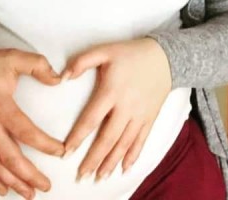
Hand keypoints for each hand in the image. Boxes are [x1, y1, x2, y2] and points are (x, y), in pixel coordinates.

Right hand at [0, 49, 65, 198]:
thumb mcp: (11, 57)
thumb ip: (36, 65)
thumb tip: (58, 78)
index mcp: (0, 105)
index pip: (25, 130)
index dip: (44, 144)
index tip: (60, 150)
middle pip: (11, 156)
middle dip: (30, 175)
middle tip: (47, 185)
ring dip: (14, 182)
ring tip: (30, 193)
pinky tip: (4, 190)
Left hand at [62, 39, 171, 180]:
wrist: (164, 57)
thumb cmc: (130, 53)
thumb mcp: (104, 50)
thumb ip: (81, 62)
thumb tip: (63, 77)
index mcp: (111, 91)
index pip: (91, 119)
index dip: (78, 137)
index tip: (66, 152)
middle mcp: (126, 107)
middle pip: (107, 138)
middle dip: (93, 159)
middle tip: (81, 175)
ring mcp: (139, 115)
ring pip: (123, 144)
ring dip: (110, 162)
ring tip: (99, 177)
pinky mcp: (150, 118)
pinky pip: (140, 141)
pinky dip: (132, 157)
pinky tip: (124, 169)